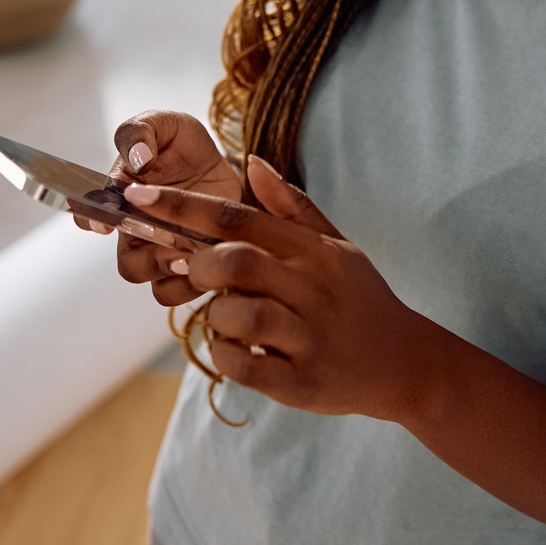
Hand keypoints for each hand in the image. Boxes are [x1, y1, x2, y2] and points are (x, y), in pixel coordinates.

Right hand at [81, 110, 241, 306]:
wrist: (220, 162)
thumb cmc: (181, 143)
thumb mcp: (164, 124)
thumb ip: (141, 133)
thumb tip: (138, 157)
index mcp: (122, 198)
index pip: (91, 217)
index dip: (92, 223)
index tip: (105, 224)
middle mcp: (139, 232)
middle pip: (130, 264)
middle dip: (148, 260)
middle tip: (171, 245)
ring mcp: (167, 252)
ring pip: (158, 285)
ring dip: (176, 274)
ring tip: (195, 257)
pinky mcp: (195, 264)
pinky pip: (187, 290)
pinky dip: (198, 284)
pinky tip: (216, 262)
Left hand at [123, 155, 443, 422]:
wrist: (405, 363)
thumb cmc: (360, 299)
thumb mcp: (337, 247)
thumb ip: (292, 207)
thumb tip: (251, 162)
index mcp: (314, 251)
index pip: (241, 217)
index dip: (183, 205)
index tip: (139, 195)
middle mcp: (312, 290)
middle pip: (238, 261)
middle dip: (202, 264)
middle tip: (196, 272)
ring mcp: (308, 337)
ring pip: (241, 315)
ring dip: (217, 315)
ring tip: (227, 316)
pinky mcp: (301, 382)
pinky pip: (245, 367)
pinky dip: (227, 355)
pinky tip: (236, 350)